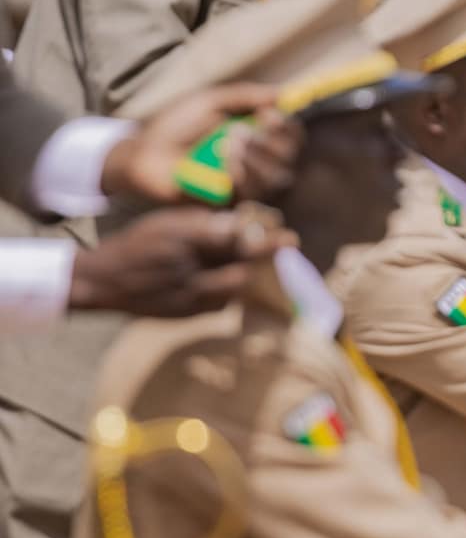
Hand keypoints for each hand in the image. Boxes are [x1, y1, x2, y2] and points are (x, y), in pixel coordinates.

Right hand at [68, 208, 293, 317]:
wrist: (103, 282)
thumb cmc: (138, 244)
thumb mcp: (166, 223)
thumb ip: (204, 224)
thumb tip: (242, 224)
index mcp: (183, 242)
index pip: (234, 241)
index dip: (264, 241)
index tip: (290, 239)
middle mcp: (187, 272)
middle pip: (241, 270)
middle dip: (263, 260)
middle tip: (282, 247)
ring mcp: (187, 298)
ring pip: (234, 289)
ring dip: (245, 276)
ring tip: (247, 263)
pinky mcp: (187, 314)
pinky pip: (220, 303)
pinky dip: (226, 291)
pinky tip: (217, 281)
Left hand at [105, 85, 301, 205]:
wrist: (143, 153)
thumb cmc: (174, 126)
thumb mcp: (212, 102)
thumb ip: (246, 96)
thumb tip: (284, 93)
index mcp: (256, 136)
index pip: (292, 136)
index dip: (289, 127)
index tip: (270, 115)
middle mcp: (258, 162)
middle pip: (290, 158)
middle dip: (273, 143)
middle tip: (243, 131)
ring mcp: (246, 184)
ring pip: (277, 178)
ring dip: (258, 158)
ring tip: (229, 144)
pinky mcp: (231, 203)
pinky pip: (253, 194)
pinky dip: (244, 175)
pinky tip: (226, 163)